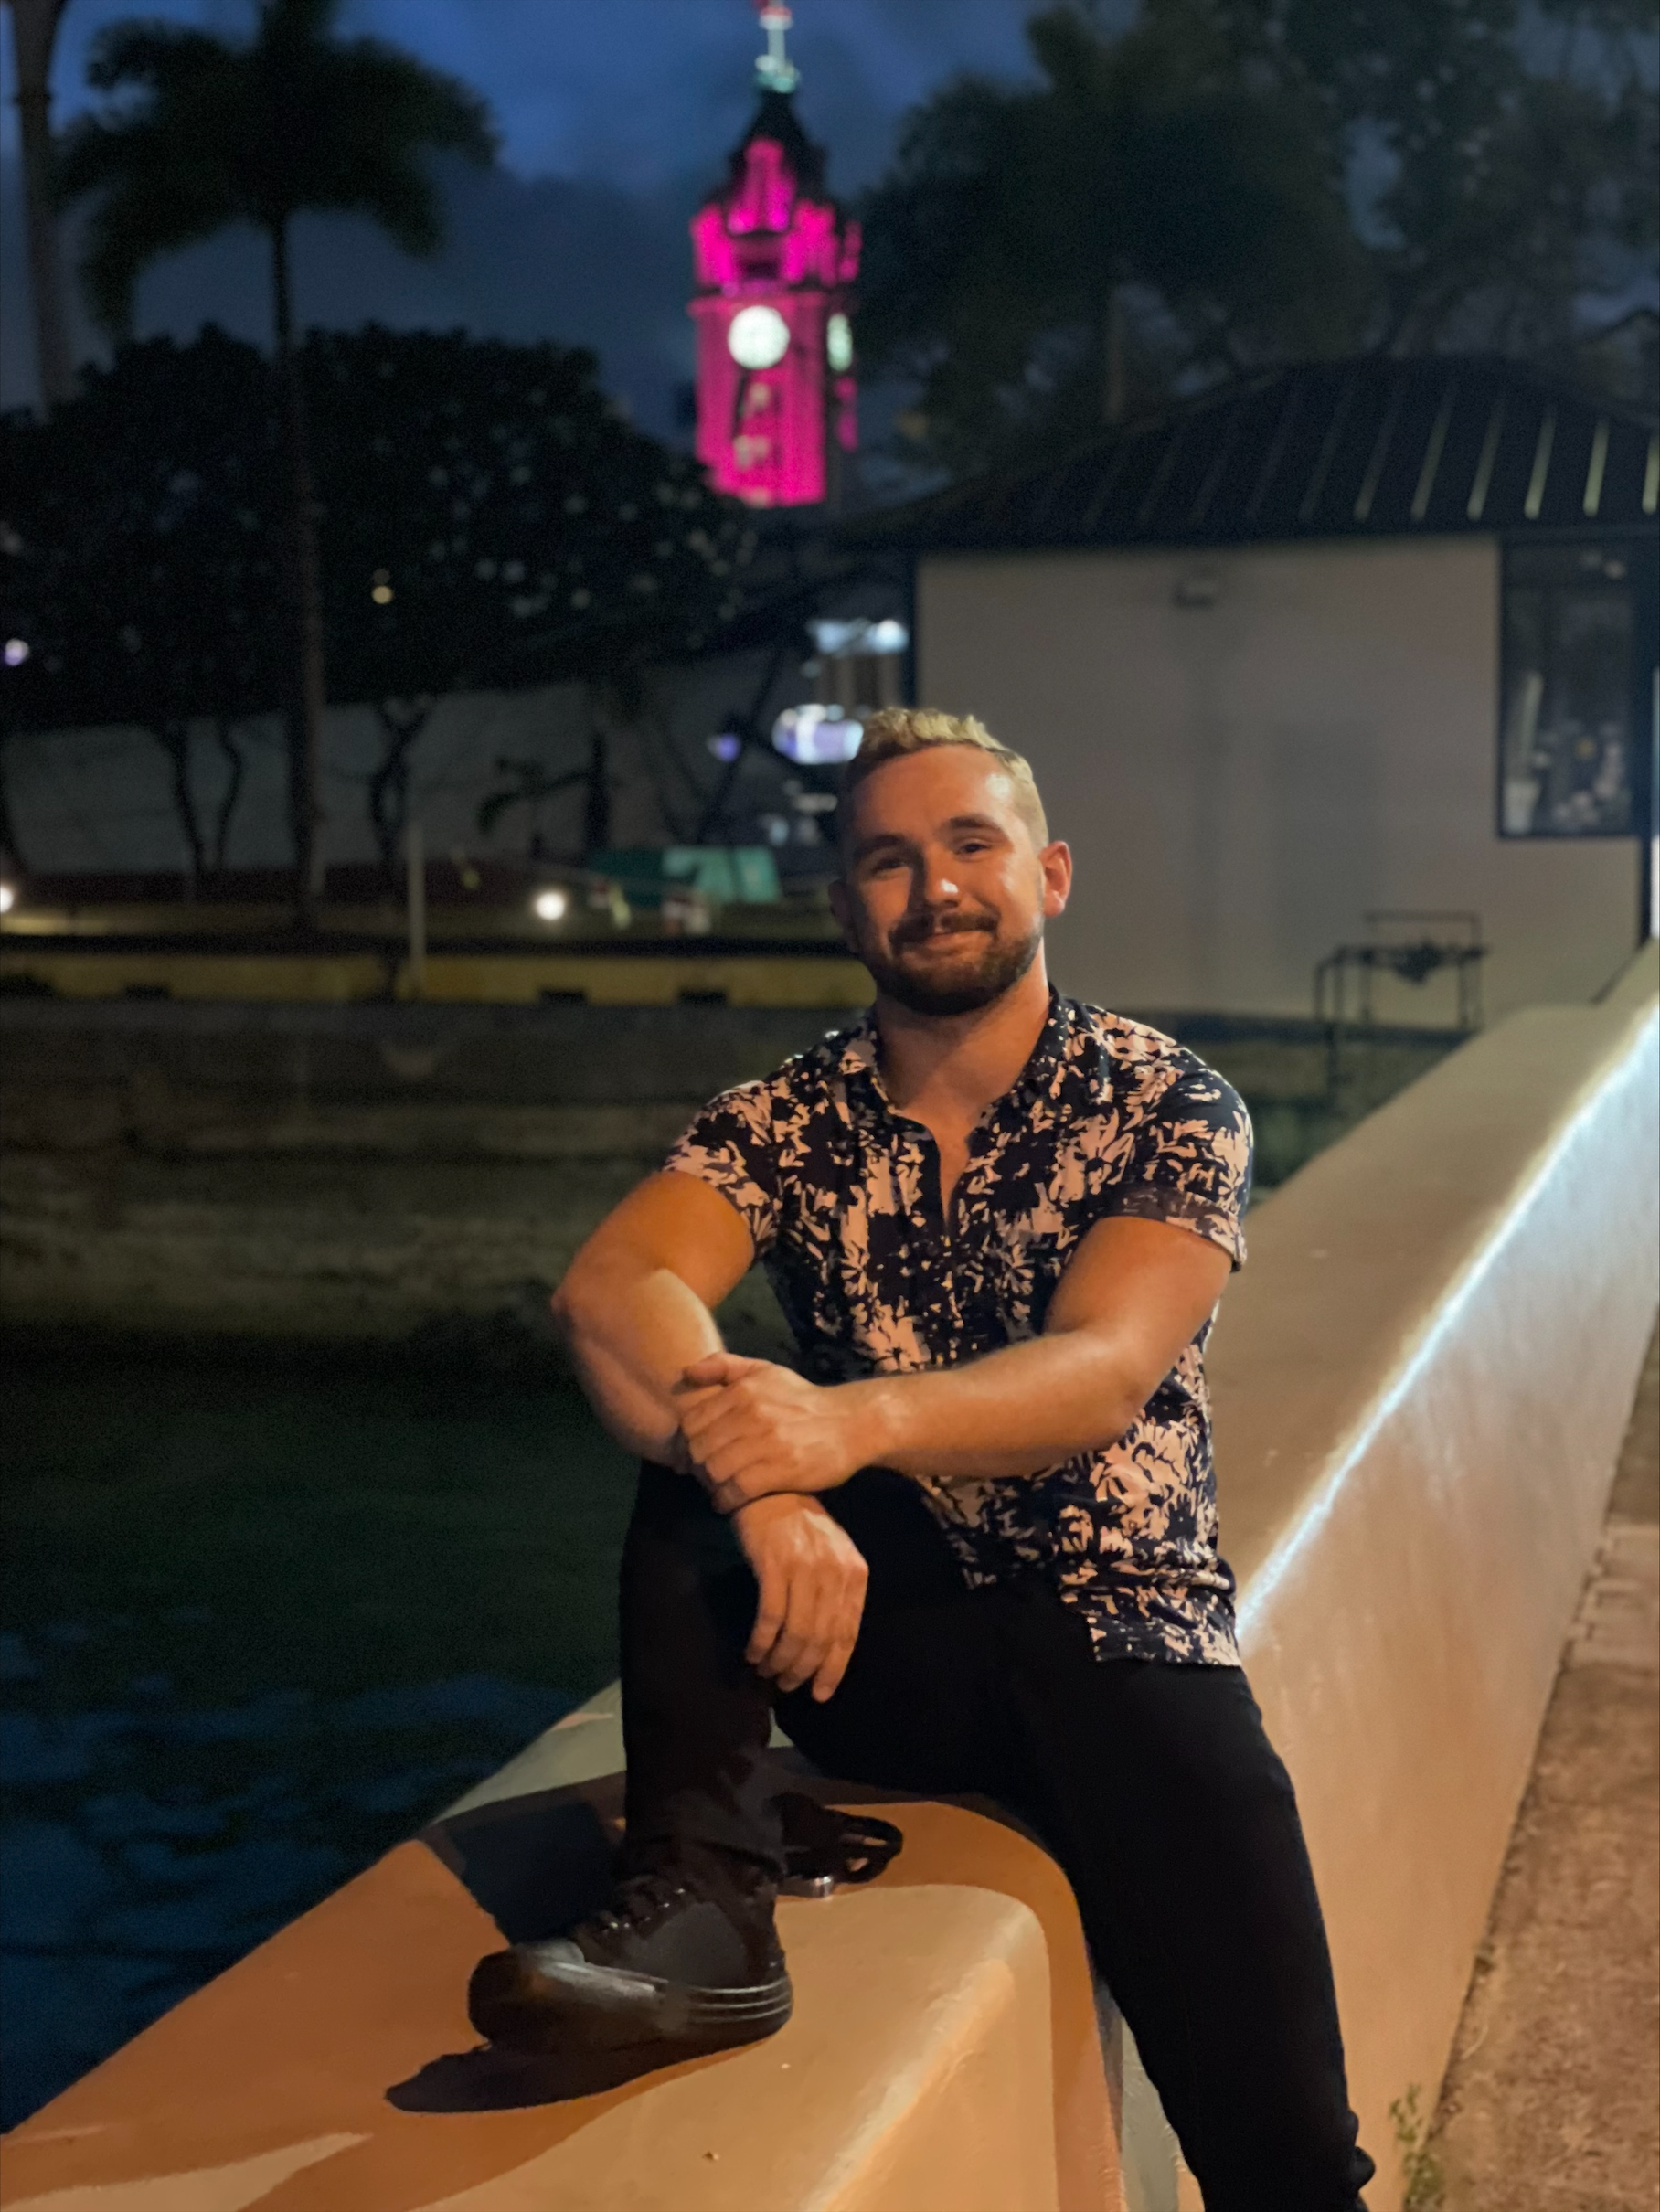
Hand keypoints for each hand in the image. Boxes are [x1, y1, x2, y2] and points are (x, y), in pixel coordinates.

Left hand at [677, 1352, 881, 1512]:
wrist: (851, 1423)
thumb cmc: (803, 1399)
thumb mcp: (766, 1371)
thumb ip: (724, 1366)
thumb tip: (686, 1371)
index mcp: (743, 1391)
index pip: (692, 1422)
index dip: (689, 1441)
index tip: (696, 1452)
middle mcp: (752, 1414)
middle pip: (700, 1449)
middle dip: (697, 1465)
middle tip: (705, 1473)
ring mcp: (767, 1443)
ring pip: (715, 1470)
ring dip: (711, 1484)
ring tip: (718, 1486)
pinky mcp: (781, 1470)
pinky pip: (738, 1490)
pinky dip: (726, 1500)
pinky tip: (727, 1502)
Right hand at [730, 1492, 868, 1700]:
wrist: (772, 1489)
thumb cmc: (801, 1526)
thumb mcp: (832, 1556)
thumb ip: (836, 1595)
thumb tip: (827, 1645)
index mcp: (855, 1573)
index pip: (847, 1634)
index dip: (832, 1669)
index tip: (819, 1694)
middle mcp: (835, 1573)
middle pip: (820, 1639)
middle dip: (802, 1669)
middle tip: (785, 1684)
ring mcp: (805, 1568)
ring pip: (795, 1634)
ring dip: (779, 1660)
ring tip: (766, 1671)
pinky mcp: (774, 1565)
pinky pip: (770, 1618)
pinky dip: (761, 1642)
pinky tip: (753, 1652)